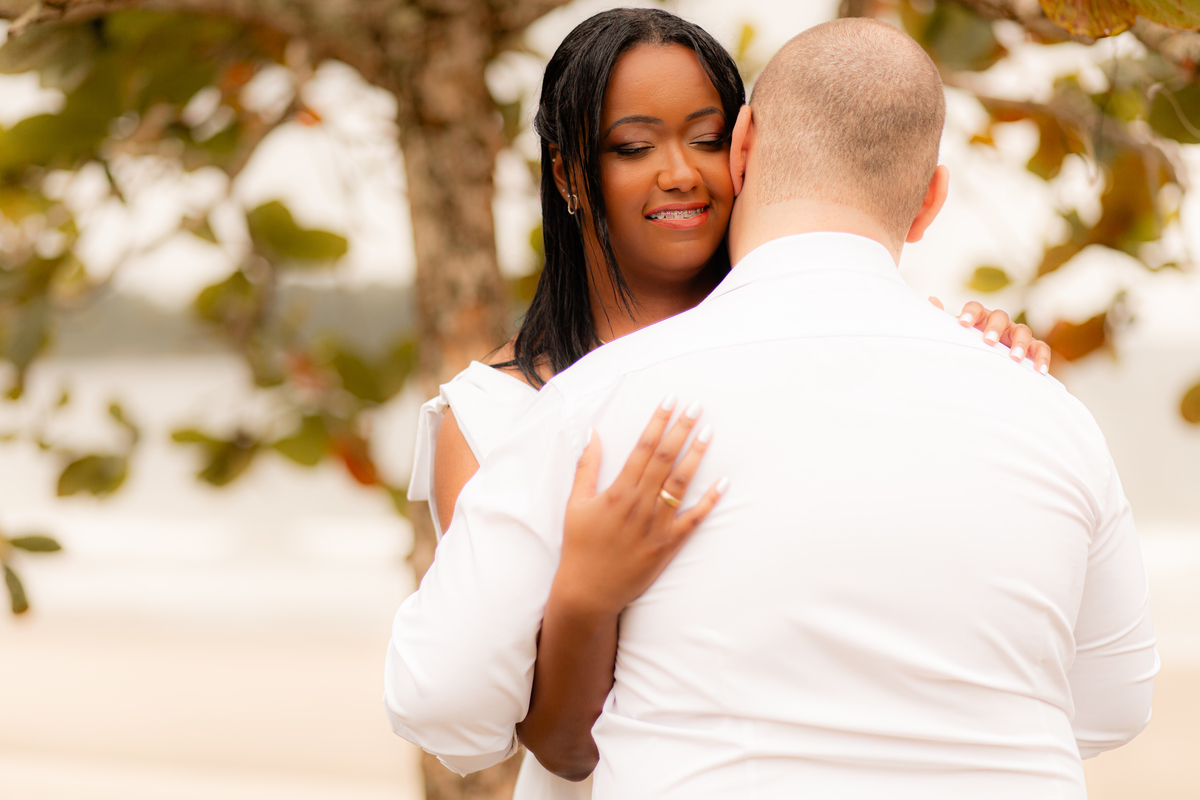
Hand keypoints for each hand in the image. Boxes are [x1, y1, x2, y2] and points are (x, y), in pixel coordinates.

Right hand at [552, 396, 727, 620]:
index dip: (657, 422)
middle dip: (681, 430)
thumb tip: (593, 433)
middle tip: (696, 406)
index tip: (669, 401)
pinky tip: (724, 483)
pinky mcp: (669, 544)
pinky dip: (710, 501)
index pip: (642, 449)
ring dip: (696, 456)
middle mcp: (639, 505)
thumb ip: (586, 467)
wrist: (588, 591)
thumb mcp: (576, 504)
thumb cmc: (580, 546)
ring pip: (681, 483)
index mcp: (617, 492)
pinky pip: (694, 520)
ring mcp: (656, 525)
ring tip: (708, 432)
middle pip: (665, 459)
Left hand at [928, 297, 1051, 374]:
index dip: (970, 313)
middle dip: (995, 328)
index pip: (976, 308)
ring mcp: (1017, 334)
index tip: (962, 323)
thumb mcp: (956, 337)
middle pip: (1000, 316)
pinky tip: (1038, 371)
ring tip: (1014, 358)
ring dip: (1020, 343)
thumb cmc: (969, 348)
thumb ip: (944, 321)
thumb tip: (930, 300)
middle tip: (988, 341)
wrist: (989, 367)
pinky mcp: (1032, 348)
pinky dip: (1041, 358)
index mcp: (980, 318)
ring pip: (1023, 330)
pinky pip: (1040, 348)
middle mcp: (1000, 323)